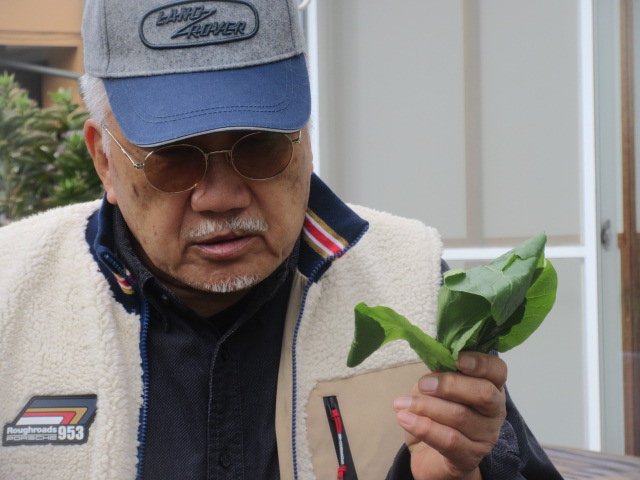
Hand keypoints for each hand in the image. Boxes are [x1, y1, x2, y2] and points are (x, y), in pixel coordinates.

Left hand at [393, 352, 507, 479]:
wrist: (431, 456)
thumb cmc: (436, 415)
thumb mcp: (436, 388)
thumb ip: (440, 374)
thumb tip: (434, 363)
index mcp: (490, 386)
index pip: (497, 370)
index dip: (480, 362)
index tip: (456, 359)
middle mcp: (494, 411)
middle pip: (484, 393)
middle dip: (450, 384)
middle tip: (423, 384)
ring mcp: (485, 436)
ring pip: (460, 415)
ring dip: (426, 406)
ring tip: (401, 403)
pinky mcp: (469, 457)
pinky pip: (448, 440)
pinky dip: (423, 427)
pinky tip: (404, 419)